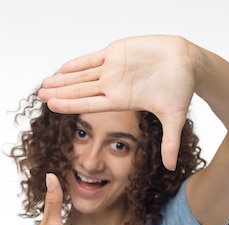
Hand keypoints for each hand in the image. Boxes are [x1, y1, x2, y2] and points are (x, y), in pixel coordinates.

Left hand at [37, 35, 196, 170]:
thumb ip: (169, 142)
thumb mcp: (174, 117)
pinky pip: (93, 58)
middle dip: (59, 92)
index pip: (89, 104)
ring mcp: (114, 68)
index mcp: (121, 100)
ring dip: (63, 78)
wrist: (189, 62)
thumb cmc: (182, 87)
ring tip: (45, 81)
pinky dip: (78, 62)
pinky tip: (63, 67)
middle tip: (39, 95)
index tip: (51, 106)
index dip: (69, 105)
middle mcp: (113, 85)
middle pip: (80, 90)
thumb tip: (171, 168)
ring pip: (82, 74)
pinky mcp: (118, 52)